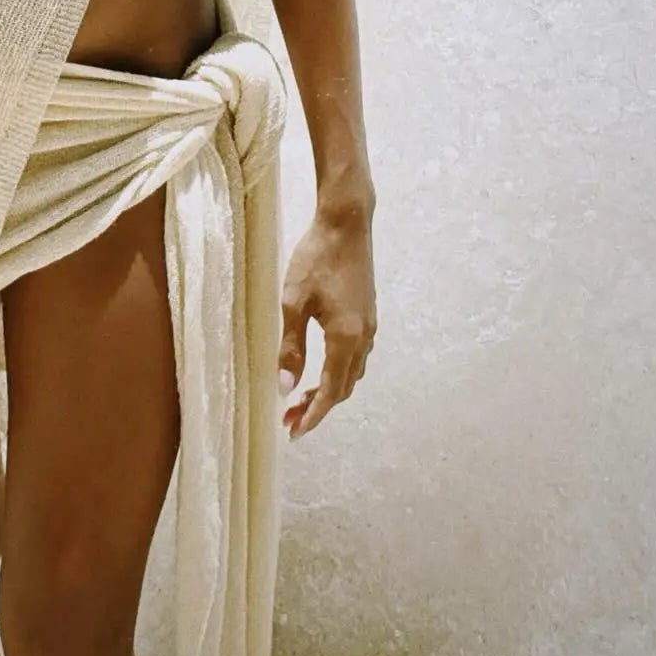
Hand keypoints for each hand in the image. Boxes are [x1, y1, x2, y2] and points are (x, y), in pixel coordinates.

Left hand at [277, 203, 376, 437]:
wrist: (346, 224)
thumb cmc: (315, 258)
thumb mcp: (293, 302)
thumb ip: (291, 347)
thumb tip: (285, 388)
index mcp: (346, 339)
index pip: (331, 392)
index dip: (313, 416)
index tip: (294, 432)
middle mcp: (364, 337)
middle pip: (344, 387)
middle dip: (318, 406)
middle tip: (289, 417)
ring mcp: (370, 325)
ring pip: (351, 373)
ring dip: (329, 389)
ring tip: (300, 396)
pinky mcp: (368, 313)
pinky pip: (356, 356)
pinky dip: (339, 370)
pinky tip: (321, 365)